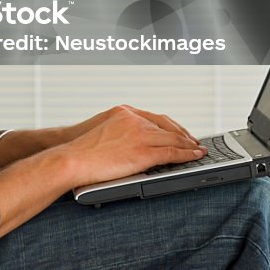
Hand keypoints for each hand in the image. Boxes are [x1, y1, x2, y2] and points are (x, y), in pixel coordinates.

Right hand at [63, 104, 206, 187]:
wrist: (71, 157)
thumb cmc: (80, 149)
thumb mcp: (102, 131)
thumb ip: (119, 131)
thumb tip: (131, 143)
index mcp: (124, 111)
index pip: (155, 116)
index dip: (171, 125)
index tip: (180, 132)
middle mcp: (134, 118)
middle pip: (167, 125)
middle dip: (183, 134)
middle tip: (194, 141)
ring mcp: (139, 134)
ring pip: (173, 138)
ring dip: (189, 145)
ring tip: (198, 150)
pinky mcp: (143, 152)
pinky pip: (172, 152)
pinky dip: (186, 155)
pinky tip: (193, 157)